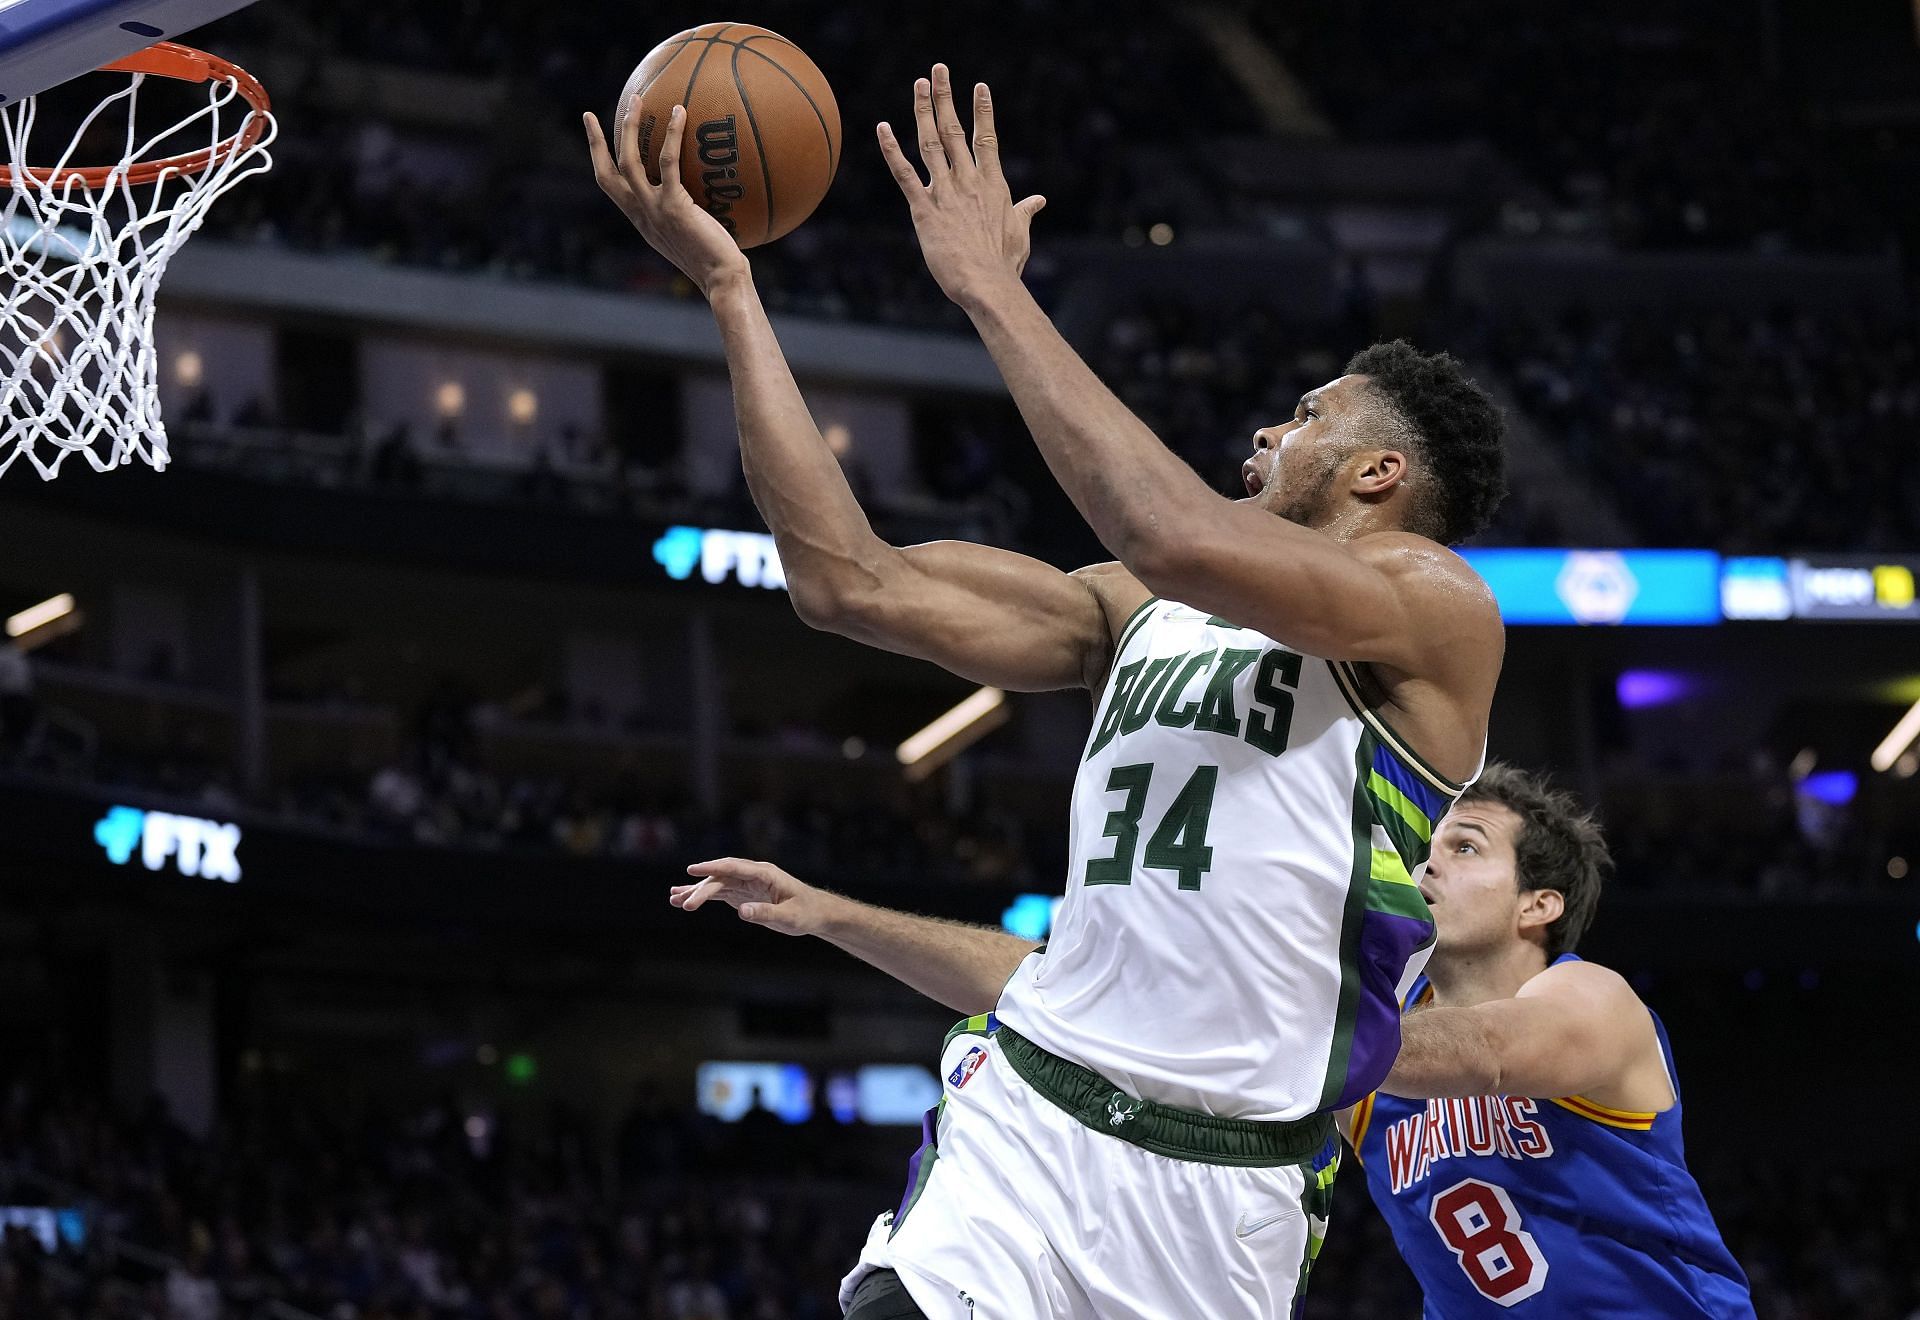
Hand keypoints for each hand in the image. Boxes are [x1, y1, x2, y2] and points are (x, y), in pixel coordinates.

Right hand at [585, 104, 750, 297]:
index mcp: (641, 219)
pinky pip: (668, 163)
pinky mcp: (674, 207)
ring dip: (630, 128)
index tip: (593, 132)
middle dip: (598, 141)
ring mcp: (654, 210)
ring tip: (637, 100)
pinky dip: (672, 136)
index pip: (609, 186)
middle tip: (596, 113)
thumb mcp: (692, 233)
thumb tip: (702, 189)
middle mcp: (641, 214)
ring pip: (629, 162)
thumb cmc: (717, 260)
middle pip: (608, 172)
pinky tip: (681, 114)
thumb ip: (684, 211)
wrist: (721, 280)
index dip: (597, 158)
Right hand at [672, 857, 838, 935]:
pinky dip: (701, 895)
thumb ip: (765, 913)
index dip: (712, 867)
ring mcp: (745, 883)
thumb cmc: (805, 913)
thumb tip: (741, 911)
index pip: (733, 867)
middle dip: (700, 889)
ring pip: (716, 884)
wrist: (815, 913)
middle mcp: (752, 875)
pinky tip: (682, 898)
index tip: (692, 870)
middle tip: (683, 904)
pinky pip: (718, 893)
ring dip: (695, 891)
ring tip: (673, 899)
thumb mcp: (788, 917)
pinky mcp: (742, 894)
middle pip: (721, 878)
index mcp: (764, 873)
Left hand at [877, 64, 1045, 310]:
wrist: (986, 283)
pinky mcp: (924, 209)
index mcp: (993, 184)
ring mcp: (945, 192)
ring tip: (919, 85)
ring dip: (923, 111)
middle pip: (955, 130)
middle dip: (946, 97)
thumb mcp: (1019, 233)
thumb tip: (1039, 201)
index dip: (982, 111)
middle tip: (939, 70)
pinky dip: (892, 149)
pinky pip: (904, 173)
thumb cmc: (1004, 263)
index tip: (979, 87)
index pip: (986, 138)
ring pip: (931, 143)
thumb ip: (1025, 212)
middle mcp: (968, 181)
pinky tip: (882, 128)